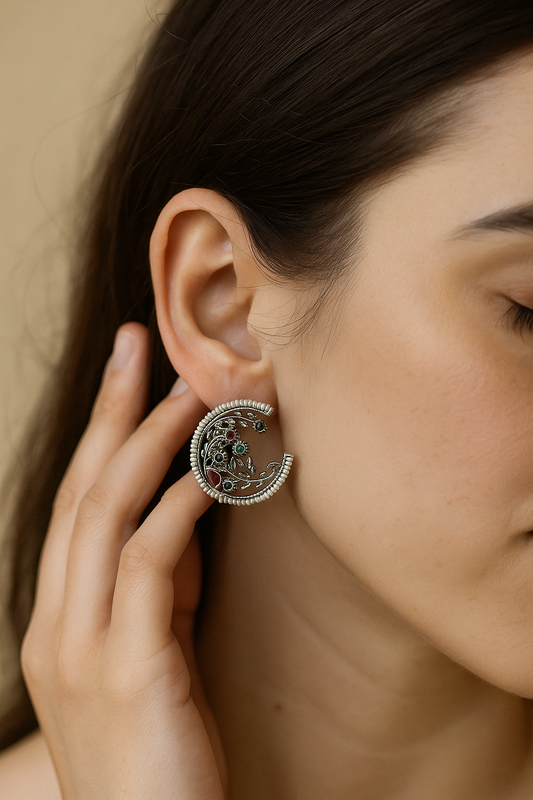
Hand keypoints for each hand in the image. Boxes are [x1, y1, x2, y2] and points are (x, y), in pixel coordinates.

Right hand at [21, 323, 225, 799]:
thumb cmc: (164, 750)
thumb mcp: (157, 652)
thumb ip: (162, 586)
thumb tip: (185, 511)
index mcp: (59, 620)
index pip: (76, 505)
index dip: (100, 434)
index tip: (128, 373)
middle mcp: (56, 626)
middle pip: (80, 492)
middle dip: (110, 413)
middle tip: (136, 345)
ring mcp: (81, 649)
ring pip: (106, 516)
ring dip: (150, 445)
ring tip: (190, 392)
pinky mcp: (127, 673)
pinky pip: (149, 565)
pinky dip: (178, 508)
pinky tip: (213, 470)